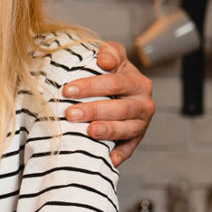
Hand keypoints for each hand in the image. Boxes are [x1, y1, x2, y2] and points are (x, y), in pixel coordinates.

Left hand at [62, 40, 154, 165]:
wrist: (118, 93)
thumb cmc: (109, 74)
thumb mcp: (112, 57)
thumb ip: (110, 53)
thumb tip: (104, 61)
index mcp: (137, 82)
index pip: (115, 83)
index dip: (91, 86)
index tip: (68, 90)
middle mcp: (143, 103)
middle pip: (119, 108)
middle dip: (94, 110)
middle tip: (70, 112)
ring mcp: (141, 123)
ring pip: (127, 128)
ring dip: (107, 130)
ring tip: (89, 131)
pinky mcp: (136, 140)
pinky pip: (129, 149)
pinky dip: (120, 154)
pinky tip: (109, 158)